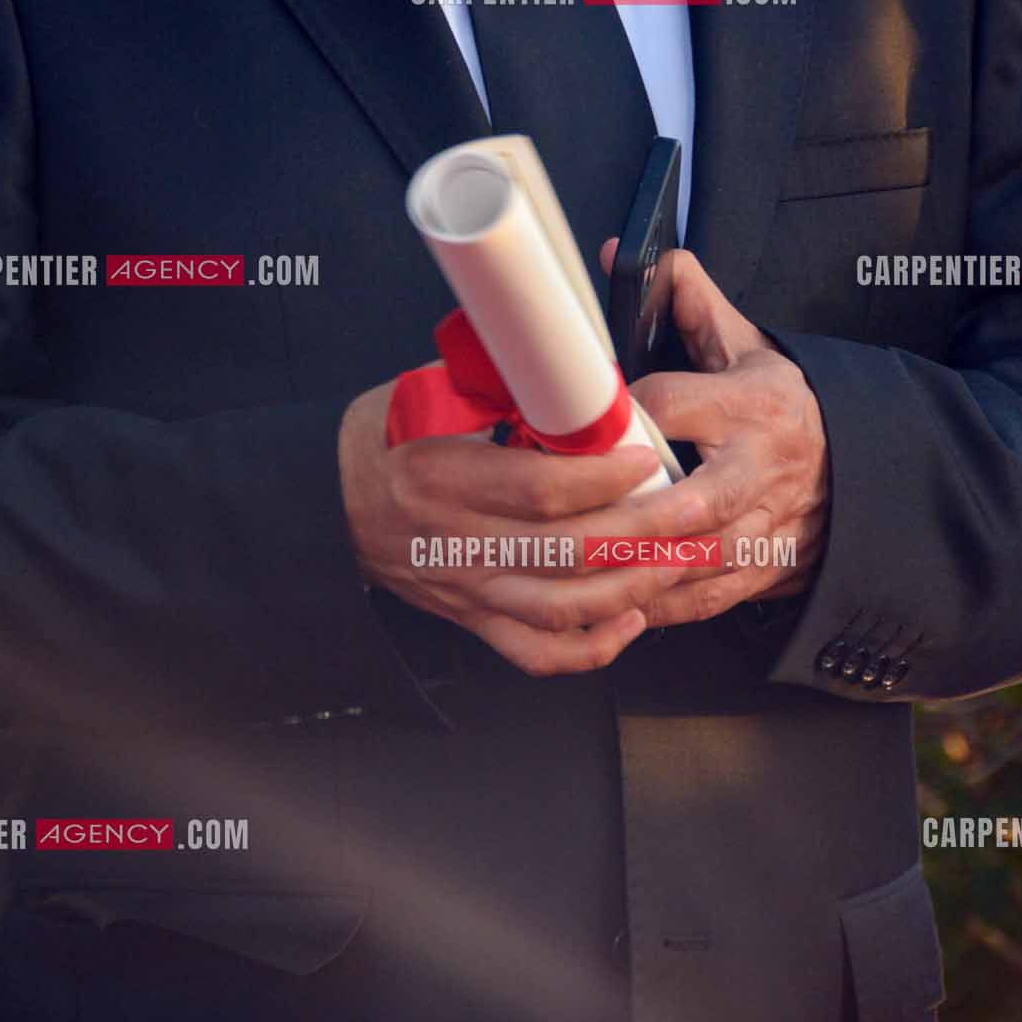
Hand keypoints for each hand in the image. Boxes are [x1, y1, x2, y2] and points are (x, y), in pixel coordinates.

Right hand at [337, 378, 680, 674]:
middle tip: (693, 510)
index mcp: (442, 477)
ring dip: (632, 587)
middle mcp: (456, 542)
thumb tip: (572, 370)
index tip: (643, 455)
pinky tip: (631, 620)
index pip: (537, 489)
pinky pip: (536, 651)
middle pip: (568, 551)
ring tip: (678, 559)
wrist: (328, 499)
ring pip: (564, 607)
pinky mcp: (471, 618)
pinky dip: (590, 647)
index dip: (601, 478)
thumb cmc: (384, 437)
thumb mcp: (431, 393)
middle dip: (643, 533)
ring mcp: (466, 588)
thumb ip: (499, 385)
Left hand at [563, 239, 830, 625]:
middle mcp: (759, 468)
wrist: (856, 468)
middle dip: (631, 517)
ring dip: (638, 570)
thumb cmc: (782, 406)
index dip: (623, 415)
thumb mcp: (747, 345)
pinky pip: (708, 597)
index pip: (675, 405)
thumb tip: (645, 256)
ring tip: (578, 570)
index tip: (576, 420)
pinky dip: (661, 604)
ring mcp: (764, 525)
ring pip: (699, 560)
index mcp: (752, 404)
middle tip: (569, 521)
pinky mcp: (764, 569)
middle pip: (694, 502)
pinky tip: (614, 602)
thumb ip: (692, 301)